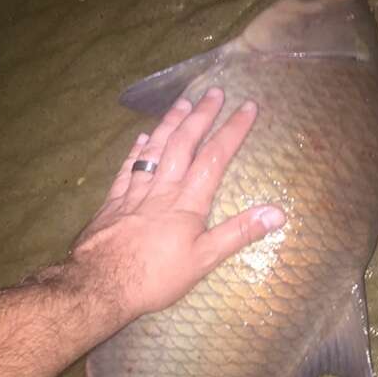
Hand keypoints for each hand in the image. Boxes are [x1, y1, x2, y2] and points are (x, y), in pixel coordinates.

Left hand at [67, 88, 284, 327]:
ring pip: (154, 149)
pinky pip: (128, 168)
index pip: (215, 158)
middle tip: (214, 92)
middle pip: (183, 143)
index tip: (248, 107)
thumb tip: (278, 212)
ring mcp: (135, 192)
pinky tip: (141, 138)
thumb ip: (239, 233)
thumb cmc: (156, 277)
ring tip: (183, 103)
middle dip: (201, 116)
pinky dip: (137, 151)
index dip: (233, 130)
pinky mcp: (113, 202)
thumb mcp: (204, 260)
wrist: (99, 284)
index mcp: (187, 202)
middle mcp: (162, 189)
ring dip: (170, 123)